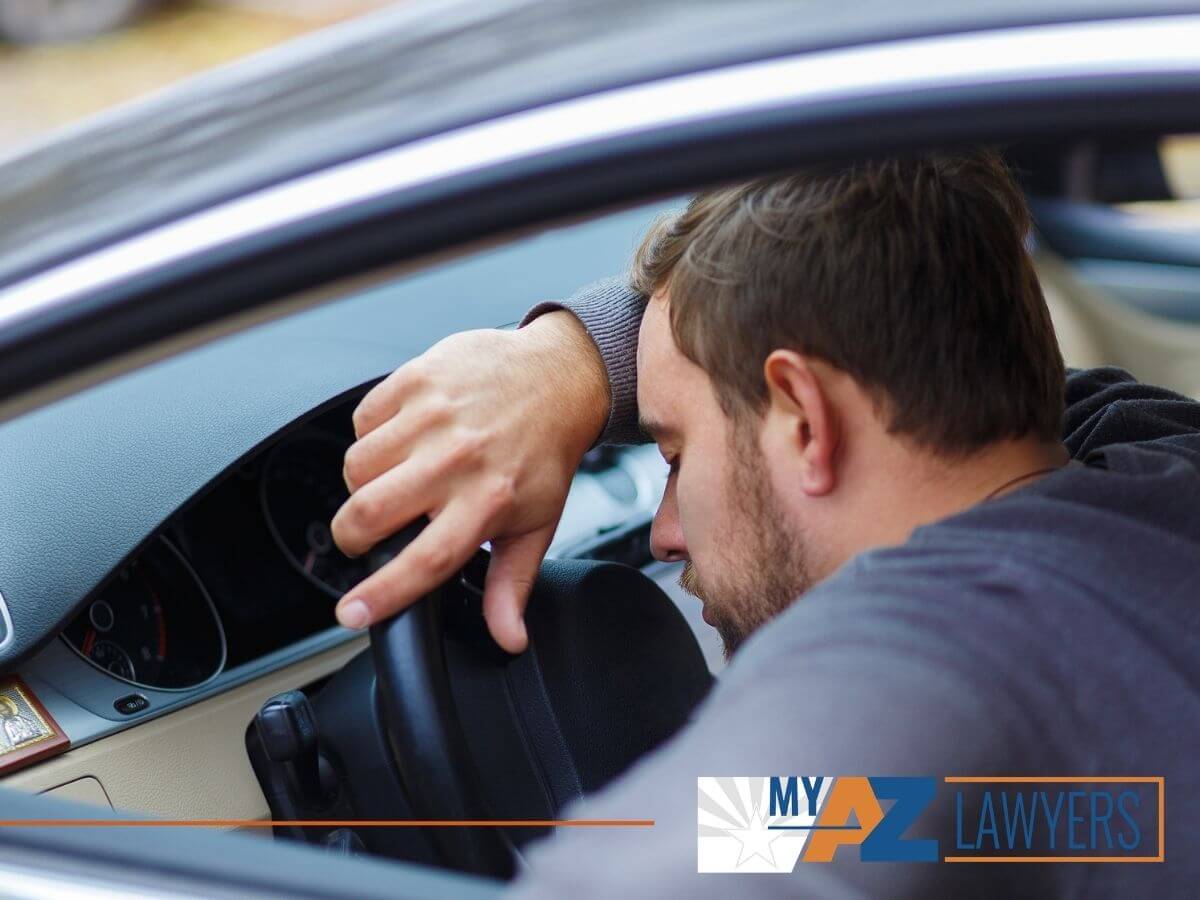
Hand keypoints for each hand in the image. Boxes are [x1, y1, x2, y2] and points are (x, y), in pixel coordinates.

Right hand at [331, 311, 608, 651]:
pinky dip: (371, 436)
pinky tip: (402, 439)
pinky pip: (362, 420)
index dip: (382, 594)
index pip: (424, 560)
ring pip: (356, 468)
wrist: (557, 375)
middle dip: (352, 537)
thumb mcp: (537, 524)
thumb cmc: (545, 452)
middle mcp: (457, 459)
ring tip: (397, 478)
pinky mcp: (416, 380)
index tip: (352, 614)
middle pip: (369, 514)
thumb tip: (508, 638)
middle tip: (367, 536)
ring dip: (363, 483)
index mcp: (487, 501)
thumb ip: (511, 586)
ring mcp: (433, 416)